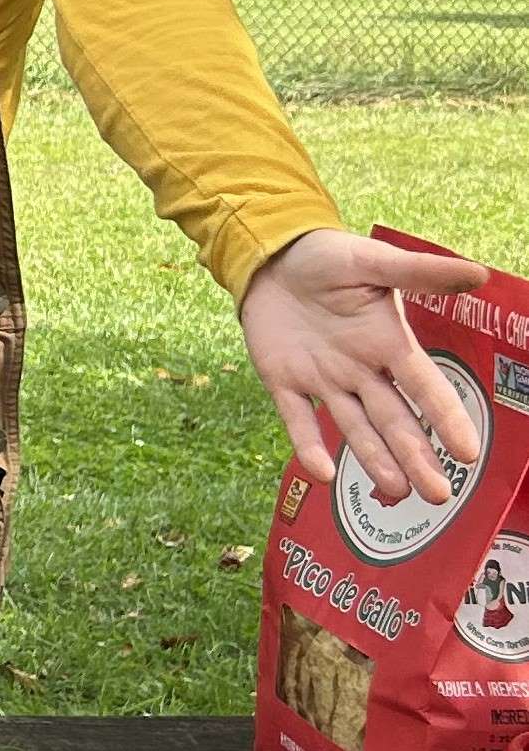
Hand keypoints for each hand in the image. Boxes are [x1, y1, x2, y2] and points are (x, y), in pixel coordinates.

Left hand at [240, 229, 488, 501]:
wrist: (270, 256)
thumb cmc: (328, 257)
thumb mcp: (374, 261)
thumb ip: (420, 273)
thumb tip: (479, 274)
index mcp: (389, 343)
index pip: (425, 388)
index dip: (446, 419)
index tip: (467, 453)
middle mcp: (361, 370)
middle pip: (394, 421)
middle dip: (416, 457)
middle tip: (438, 494)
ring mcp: (323, 380)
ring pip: (354, 428)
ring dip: (374, 459)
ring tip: (396, 490)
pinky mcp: (283, 381)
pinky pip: (297, 420)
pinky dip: (308, 446)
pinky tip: (323, 475)